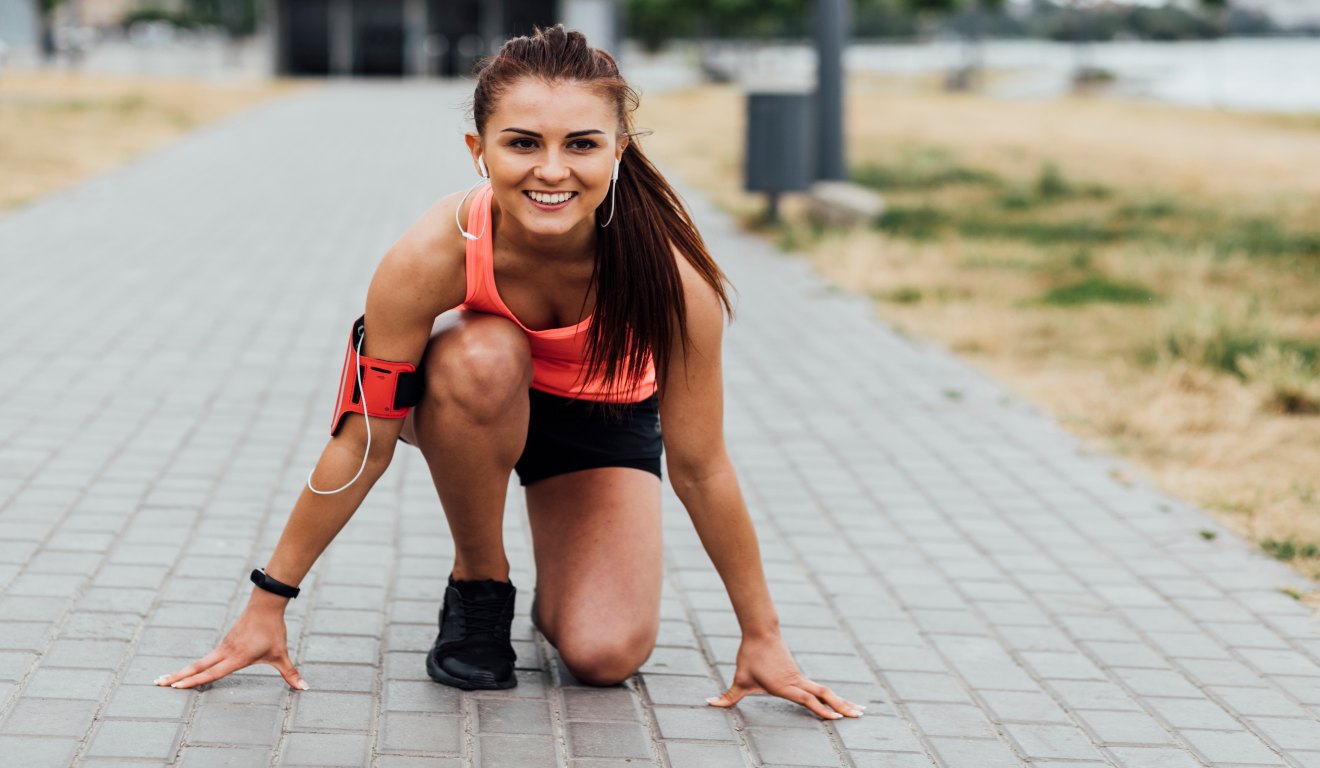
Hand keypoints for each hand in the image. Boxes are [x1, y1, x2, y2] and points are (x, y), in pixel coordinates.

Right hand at [154, 592, 307, 690]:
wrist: (265, 604)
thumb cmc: (273, 631)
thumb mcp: (282, 655)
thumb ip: (291, 673)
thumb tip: (304, 687)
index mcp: (237, 657)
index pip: (212, 673)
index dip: (195, 681)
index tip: (176, 687)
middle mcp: (226, 652)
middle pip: (198, 666)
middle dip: (177, 676)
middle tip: (157, 683)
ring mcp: (223, 646)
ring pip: (200, 661)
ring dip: (182, 670)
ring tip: (164, 679)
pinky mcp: (225, 642)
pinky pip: (207, 656)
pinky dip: (194, 665)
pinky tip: (187, 671)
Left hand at [706, 632, 862, 719]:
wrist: (761, 632)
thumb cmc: (750, 656)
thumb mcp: (738, 679)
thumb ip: (727, 696)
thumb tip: (709, 703)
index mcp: (784, 685)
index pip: (806, 699)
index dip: (821, 709)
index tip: (836, 718)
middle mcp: (796, 682)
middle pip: (824, 695)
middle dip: (841, 706)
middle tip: (859, 715)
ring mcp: (800, 678)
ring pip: (825, 691)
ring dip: (842, 701)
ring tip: (859, 710)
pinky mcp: (799, 675)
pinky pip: (819, 687)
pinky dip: (832, 695)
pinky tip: (839, 701)